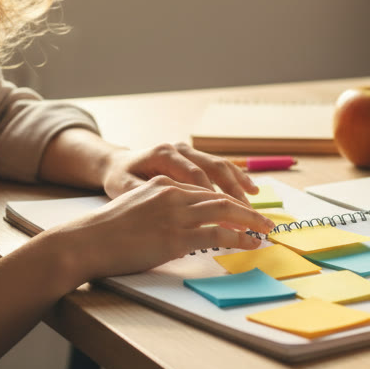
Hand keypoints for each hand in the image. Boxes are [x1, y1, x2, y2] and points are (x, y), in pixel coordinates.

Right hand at [52, 176, 275, 280]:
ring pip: (224, 212)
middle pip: (220, 196)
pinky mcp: (174, 237)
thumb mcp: (134, 205)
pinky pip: (217, 235)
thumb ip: (157, 204)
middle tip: (266, 220)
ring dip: (250, 221)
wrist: (84, 242)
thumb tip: (176, 218)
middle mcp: (172, 194)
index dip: (229, 197)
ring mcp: (175, 214)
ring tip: (266, 231)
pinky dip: (238, 238)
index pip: (205, 188)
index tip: (245, 208)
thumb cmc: (104, 231)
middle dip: (247, 208)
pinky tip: (250, 243)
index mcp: (163, 184)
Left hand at [100, 142, 258, 204]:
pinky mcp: (193, 157)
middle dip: (234, 194)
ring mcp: (188, 151)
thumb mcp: (124, 188)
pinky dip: (236, 178)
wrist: (115, 163)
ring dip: (239, 186)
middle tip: (249, 217)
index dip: (214, 198)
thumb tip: (169, 210)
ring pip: (220, 165)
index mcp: (164, 154)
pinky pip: (219, 165)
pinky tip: (251, 190)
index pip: (196, 176)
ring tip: (253, 208)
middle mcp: (179, 148)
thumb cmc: (119, 178)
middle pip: (214, 168)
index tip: (227, 220)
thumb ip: (148, 197)